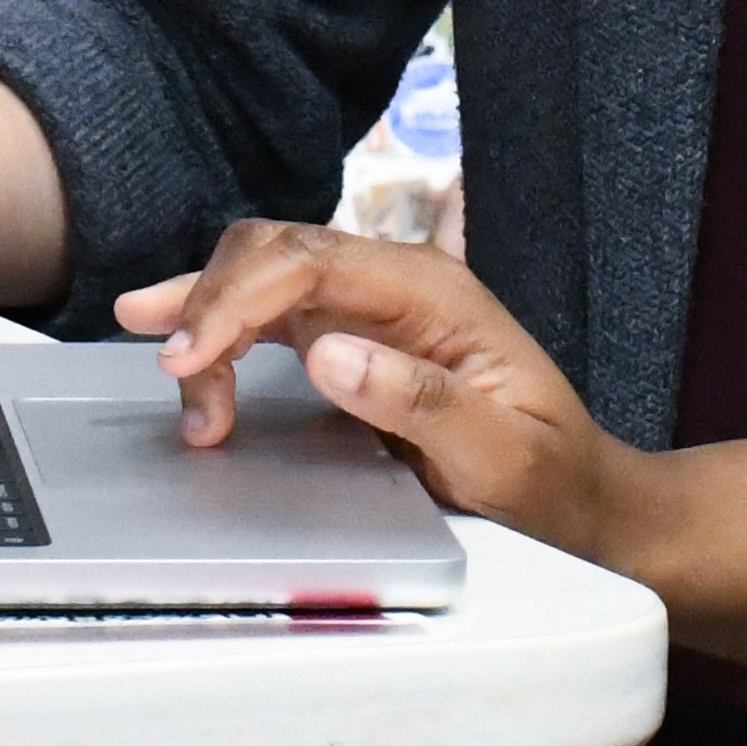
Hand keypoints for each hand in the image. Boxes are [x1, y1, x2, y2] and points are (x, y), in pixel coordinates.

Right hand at [114, 221, 636, 561]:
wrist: (579, 494)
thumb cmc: (549, 476)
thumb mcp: (501, 454)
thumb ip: (419, 401)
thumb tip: (329, 354)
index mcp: (435, 294)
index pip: (314, 262)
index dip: (240, 299)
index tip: (191, 356)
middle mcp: (398, 284)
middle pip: (279, 251)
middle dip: (213, 300)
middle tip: (173, 369)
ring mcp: (374, 305)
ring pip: (266, 274)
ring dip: (209, 314)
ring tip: (168, 368)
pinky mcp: (355, 335)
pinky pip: (274, 312)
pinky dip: (223, 328)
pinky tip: (182, 343)